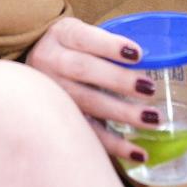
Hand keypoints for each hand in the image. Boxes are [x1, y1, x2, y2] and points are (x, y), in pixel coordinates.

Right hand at [26, 16, 157, 162]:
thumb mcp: (80, 34)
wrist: (32, 67)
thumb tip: (153, 60)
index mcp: (61, 35)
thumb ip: (106, 44)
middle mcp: (50, 60)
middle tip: (149, 89)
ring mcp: (52, 91)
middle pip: (83, 69)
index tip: (138, 54)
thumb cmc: (69, 48)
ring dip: (121, 113)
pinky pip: (86, 133)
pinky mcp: (59, 118)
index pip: (84, 38)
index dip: (110, 46)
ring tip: (152, 118)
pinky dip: (114, 145)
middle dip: (119, 80)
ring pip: (85, 103)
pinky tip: (138, 152)